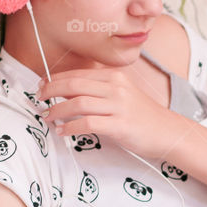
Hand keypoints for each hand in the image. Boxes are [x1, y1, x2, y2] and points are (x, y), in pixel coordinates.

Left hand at [38, 67, 178, 159]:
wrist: (167, 131)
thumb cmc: (142, 115)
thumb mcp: (122, 94)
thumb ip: (99, 90)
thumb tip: (68, 93)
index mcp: (114, 77)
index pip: (78, 74)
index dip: (56, 80)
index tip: (42, 86)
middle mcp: (116, 88)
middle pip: (74, 85)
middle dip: (52, 91)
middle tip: (39, 99)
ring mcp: (118, 106)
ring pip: (78, 103)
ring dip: (58, 111)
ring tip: (47, 117)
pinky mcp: (119, 126)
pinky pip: (88, 124)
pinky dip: (70, 127)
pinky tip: (63, 132)